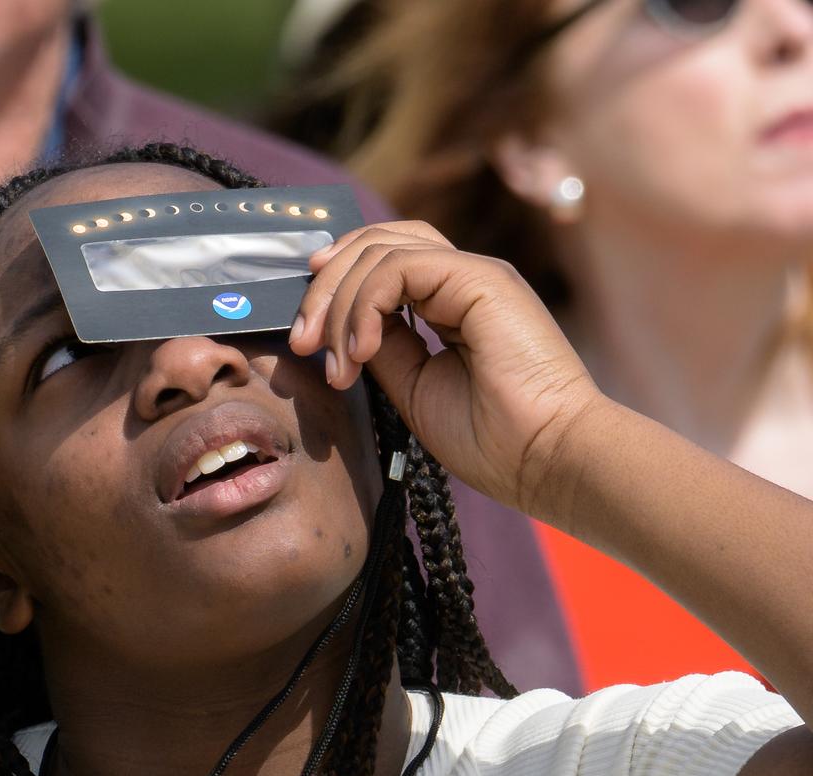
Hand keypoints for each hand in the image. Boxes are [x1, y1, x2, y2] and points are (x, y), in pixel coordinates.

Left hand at [288, 221, 603, 517]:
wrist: (547, 458)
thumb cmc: (493, 440)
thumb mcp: (414, 390)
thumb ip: (382, 351)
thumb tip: (341, 331)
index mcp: (450, 305)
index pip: (381, 265)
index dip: (334, 290)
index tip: (305, 341)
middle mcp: (461, 281)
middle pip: (375, 245)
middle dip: (324, 290)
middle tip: (300, 343)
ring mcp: (472, 275)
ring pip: (381, 249)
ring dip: (338, 301)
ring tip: (332, 360)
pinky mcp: (481, 278)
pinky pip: (401, 266)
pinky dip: (366, 304)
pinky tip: (360, 350)